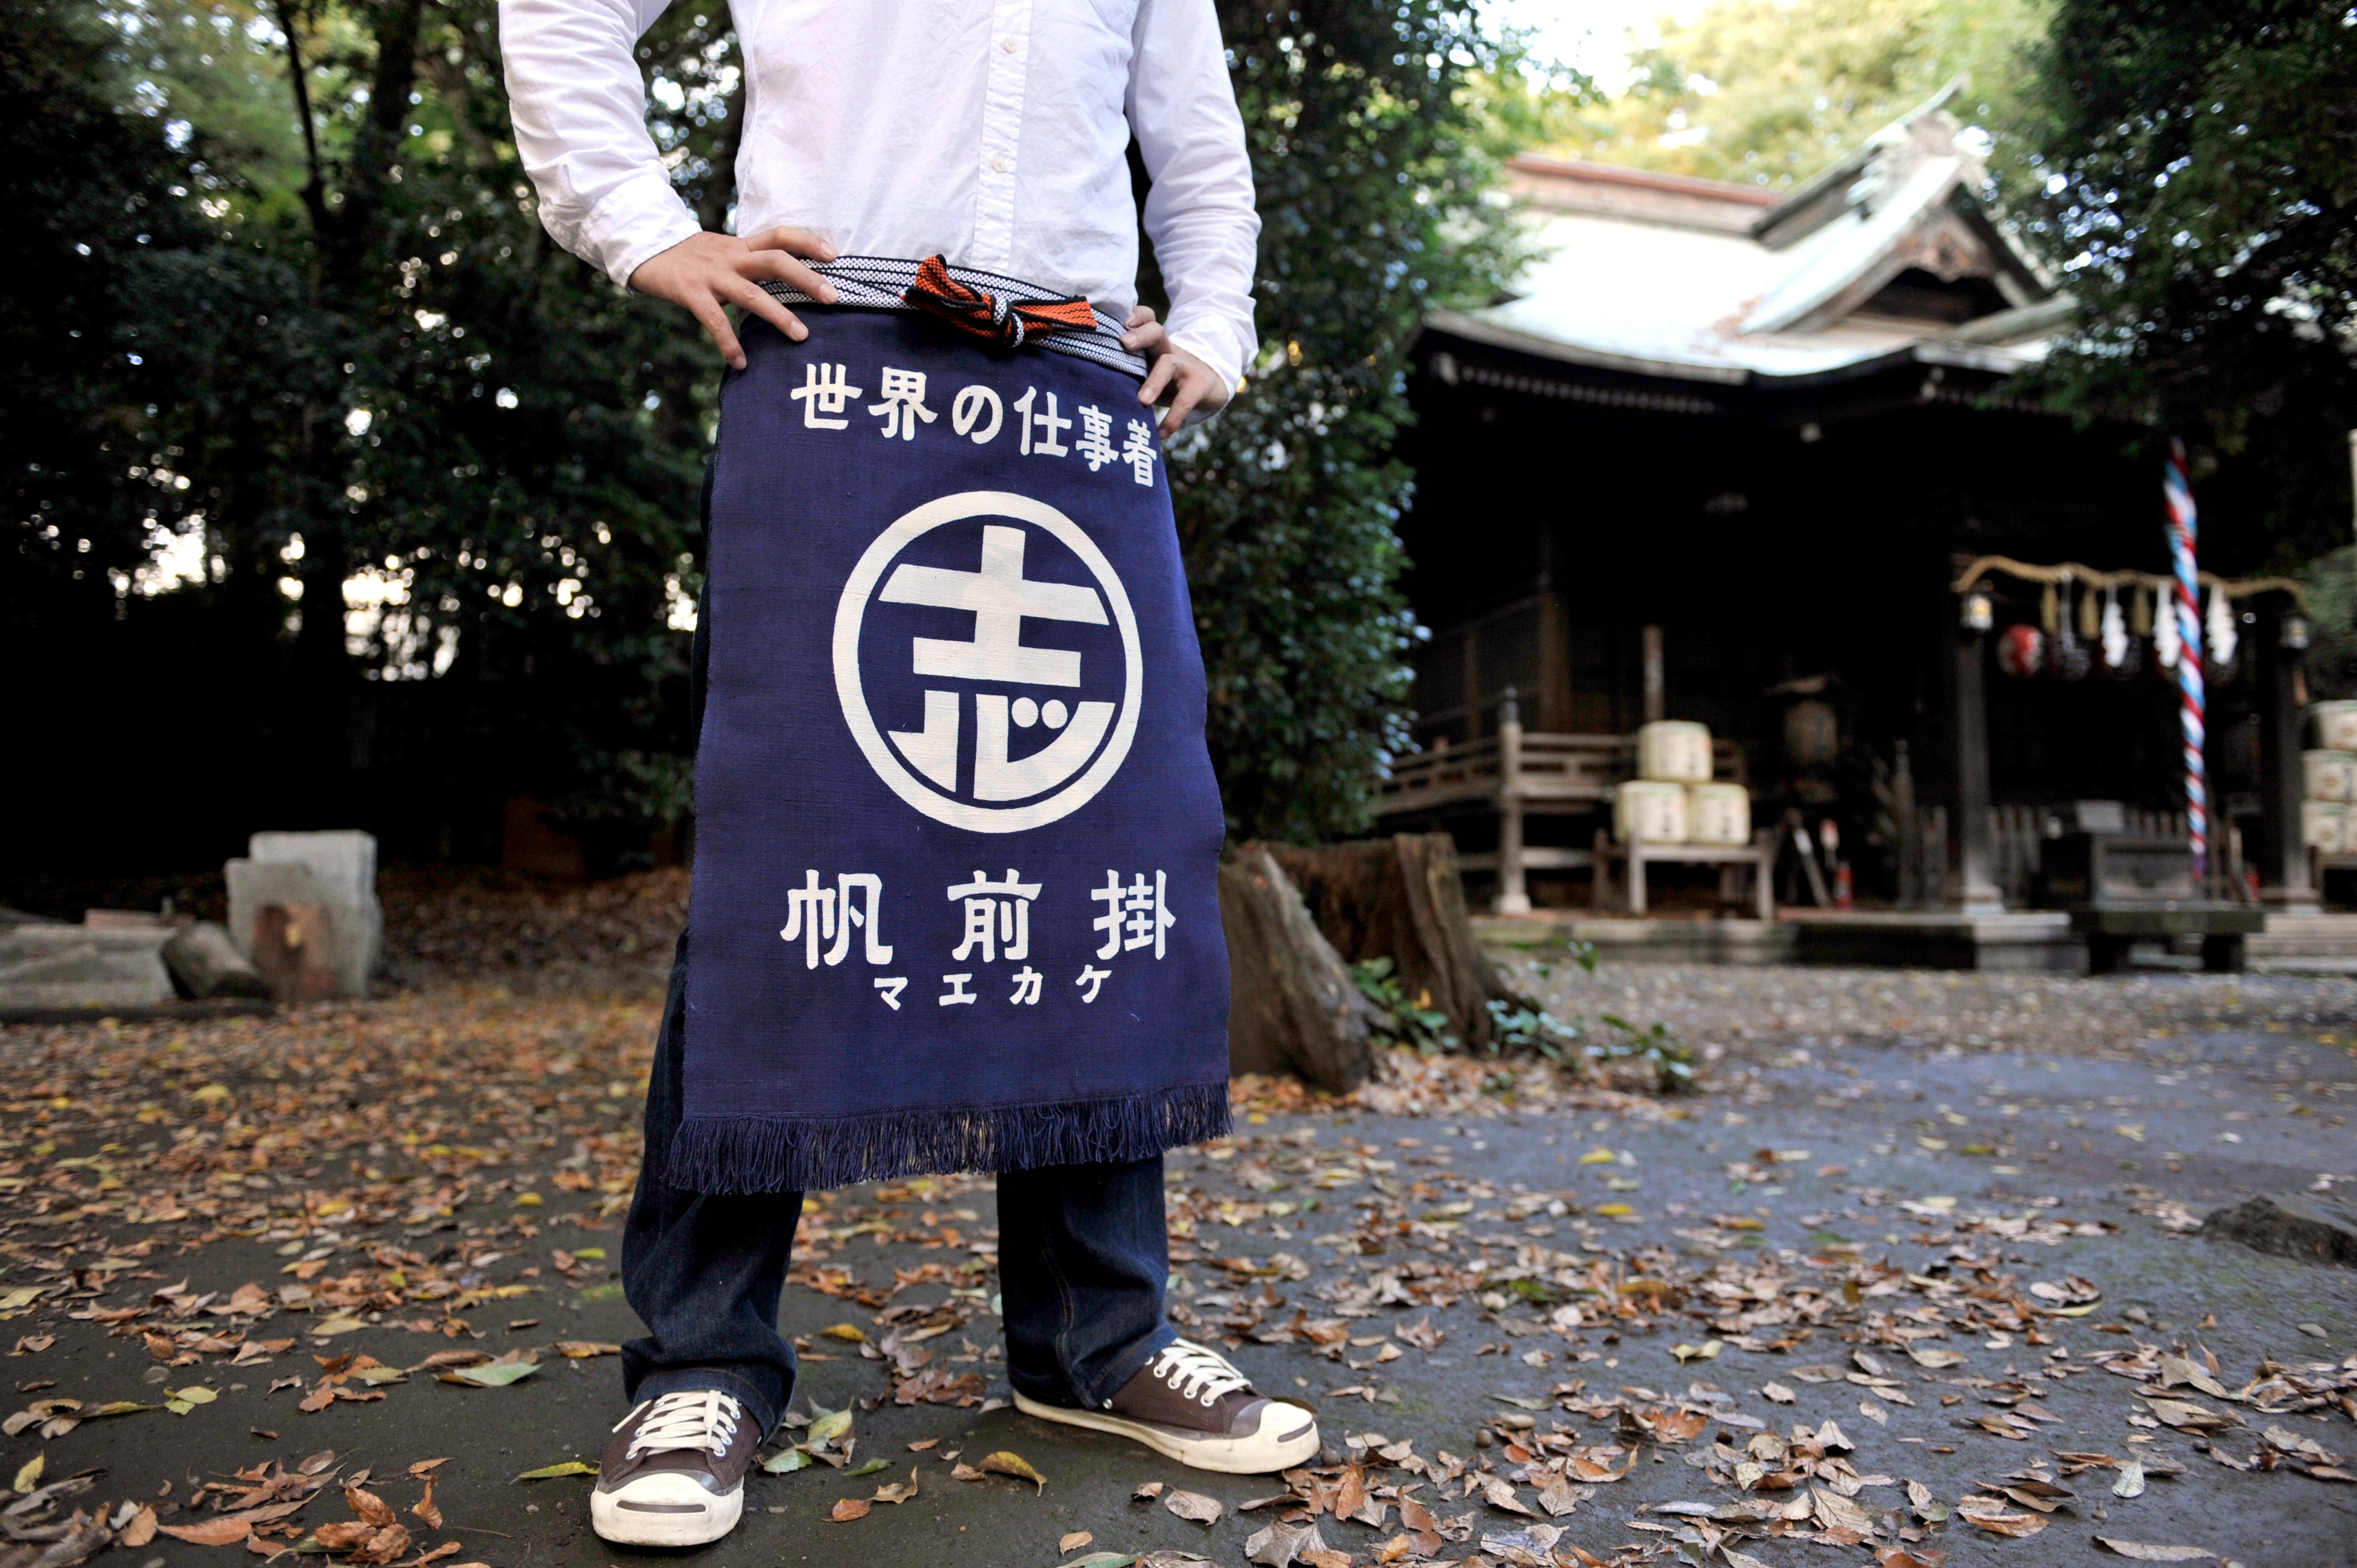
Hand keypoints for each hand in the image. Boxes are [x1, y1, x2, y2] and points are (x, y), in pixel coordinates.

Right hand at [629, 227, 840, 368]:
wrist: (645, 249)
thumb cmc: (692, 257)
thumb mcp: (724, 251)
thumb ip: (751, 261)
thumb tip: (787, 279)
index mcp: (741, 245)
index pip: (780, 235)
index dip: (807, 241)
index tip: (834, 254)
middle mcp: (731, 257)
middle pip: (774, 261)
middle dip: (806, 278)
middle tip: (833, 297)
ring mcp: (711, 275)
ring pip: (752, 293)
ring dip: (779, 315)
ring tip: (802, 336)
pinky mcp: (691, 293)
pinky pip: (714, 321)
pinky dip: (729, 342)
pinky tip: (741, 361)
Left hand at [1123, 306, 1229, 434]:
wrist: (1210, 385)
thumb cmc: (1168, 380)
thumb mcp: (1149, 371)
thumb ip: (1127, 373)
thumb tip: (1090, 391)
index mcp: (1153, 344)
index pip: (1146, 319)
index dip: (1136, 315)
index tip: (1121, 321)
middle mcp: (1168, 350)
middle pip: (1157, 332)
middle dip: (1141, 335)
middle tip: (1124, 342)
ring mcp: (1185, 366)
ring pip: (1169, 364)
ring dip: (1155, 381)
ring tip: (1142, 401)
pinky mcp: (1200, 385)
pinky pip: (1185, 400)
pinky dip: (1173, 418)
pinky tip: (1161, 434)